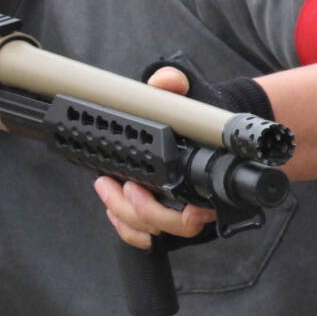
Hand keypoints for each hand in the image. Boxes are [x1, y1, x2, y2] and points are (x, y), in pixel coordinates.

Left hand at [93, 66, 217, 250]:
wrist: (207, 122)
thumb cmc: (201, 113)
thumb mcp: (192, 92)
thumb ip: (176, 83)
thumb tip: (166, 81)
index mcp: (208, 181)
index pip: (198, 214)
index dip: (182, 216)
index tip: (166, 202)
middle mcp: (198, 202)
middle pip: (170, 226)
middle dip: (141, 210)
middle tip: (124, 186)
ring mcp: (179, 210)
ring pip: (153, 231)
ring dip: (127, 216)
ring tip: (108, 188)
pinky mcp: (162, 212)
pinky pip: (144, 234)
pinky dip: (126, 228)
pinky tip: (112, 209)